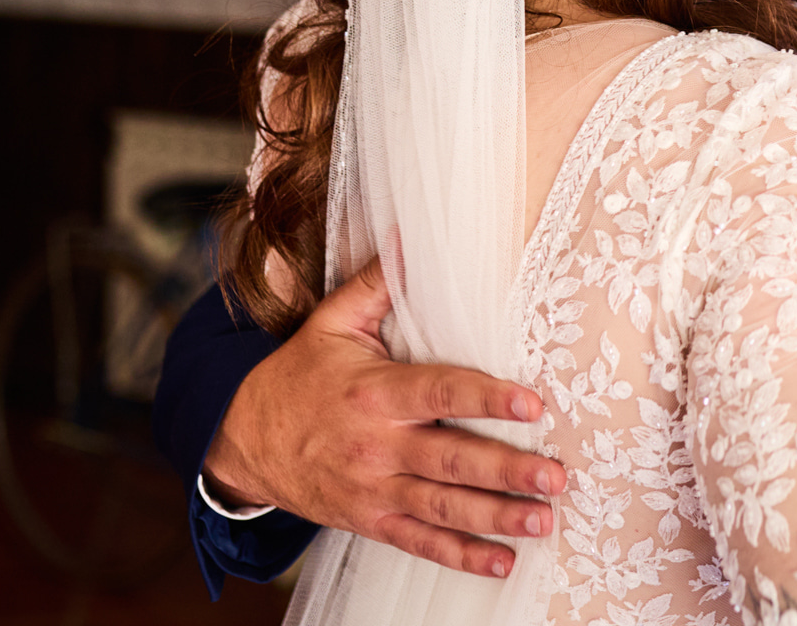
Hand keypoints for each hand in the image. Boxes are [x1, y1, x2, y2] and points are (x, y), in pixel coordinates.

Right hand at [202, 257, 565, 577]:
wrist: (240, 438)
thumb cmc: (299, 374)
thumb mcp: (331, 322)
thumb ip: (377, 283)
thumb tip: (410, 235)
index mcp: (376, 392)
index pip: (441, 391)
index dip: (487, 397)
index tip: (531, 403)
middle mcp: (377, 444)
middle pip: (451, 459)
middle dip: (507, 470)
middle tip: (556, 476)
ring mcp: (373, 487)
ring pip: (442, 507)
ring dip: (496, 517)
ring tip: (543, 520)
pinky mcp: (369, 519)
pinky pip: (419, 541)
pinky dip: (460, 556)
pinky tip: (501, 562)